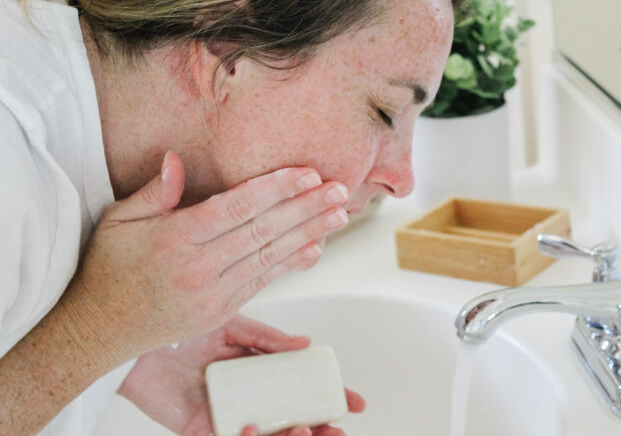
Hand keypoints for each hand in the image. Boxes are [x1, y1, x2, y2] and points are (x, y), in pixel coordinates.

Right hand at [68, 151, 349, 361]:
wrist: (100, 330)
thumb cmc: (109, 269)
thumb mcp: (116, 222)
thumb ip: (152, 192)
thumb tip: (175, 159)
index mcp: (174, 239)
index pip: (236, 208)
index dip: (276, 189)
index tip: (307, 174)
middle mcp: (198, 267)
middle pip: (262, 231)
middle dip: (305, 208)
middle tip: (339, 189)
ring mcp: (212, 293)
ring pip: (270, 257)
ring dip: (309, 233)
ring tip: (339, 215)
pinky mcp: (221, 311)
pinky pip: (263, 282)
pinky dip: (291, 264)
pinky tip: (315, 248)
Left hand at [119, 315, 364, 435]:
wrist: (137, 331)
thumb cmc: (183, 325)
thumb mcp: (233, 325)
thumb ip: (267, 338)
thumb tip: (306, 346)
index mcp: (258, 371)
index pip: (301, 389)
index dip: (328, 397)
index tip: (354, 401)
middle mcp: (247, 395)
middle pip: (290, 420)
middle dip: (318, 429)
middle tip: (338, 428)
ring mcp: (225, 413)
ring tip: (303, 430)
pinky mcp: (199, 427)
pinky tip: (254, 428)